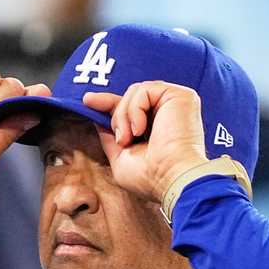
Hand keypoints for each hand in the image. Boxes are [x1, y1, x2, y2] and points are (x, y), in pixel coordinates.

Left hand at [83, 81, 207, 201]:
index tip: (88, 100)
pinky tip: (140, 129)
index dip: (108, 103)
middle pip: (130, 97)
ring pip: (134, 92)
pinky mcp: (181, 96)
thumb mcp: (121, 158)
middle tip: (121, 141)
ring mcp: (175, 103)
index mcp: (158, 128)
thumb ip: (111, 137)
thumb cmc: (150, 178)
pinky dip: (135, 109)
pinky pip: (144, 90)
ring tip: (129, 138)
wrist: (171, 178)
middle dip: (116, 116)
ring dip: (124, 116)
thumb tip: (98, 117)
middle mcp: (169, 113)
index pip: (130, 107)